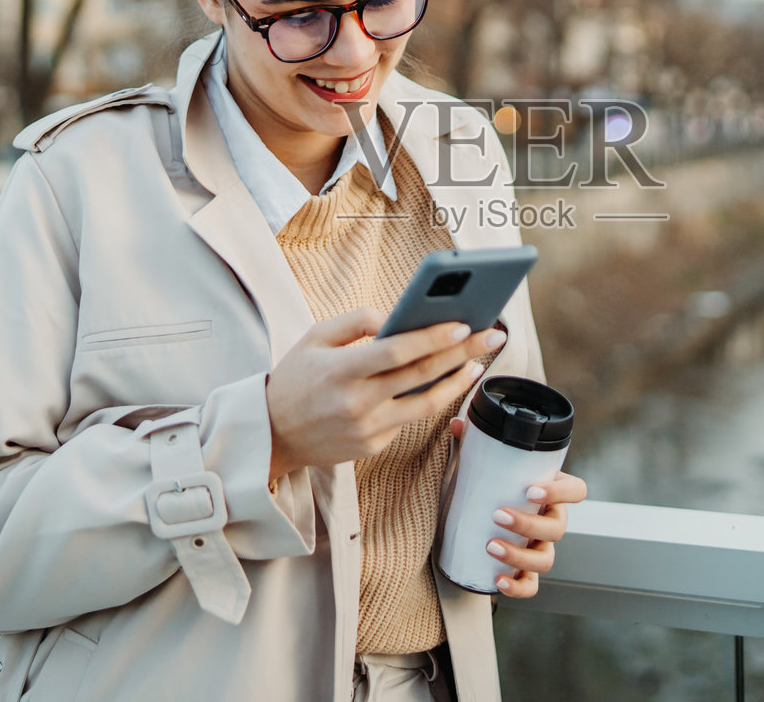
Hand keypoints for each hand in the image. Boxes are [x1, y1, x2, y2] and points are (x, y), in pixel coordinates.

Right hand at [266, 308, 502, 481]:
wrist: (270, 434)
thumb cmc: (294, 378)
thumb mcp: (315, 337)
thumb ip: (356, 321)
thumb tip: (396, 317)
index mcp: (341, 371)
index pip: (398, 352)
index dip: (434, 338)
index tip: (464, 324)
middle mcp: (357, 403)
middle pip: (422, 376)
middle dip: (463, 353)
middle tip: (492, 335)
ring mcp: (367, 430)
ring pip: (426, 405)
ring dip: (457, 382)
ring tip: (476, 363)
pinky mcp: (372, 447)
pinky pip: (407, 420)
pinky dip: (425, 399)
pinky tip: (440, 383)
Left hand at [449, 417, 588, 597]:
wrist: (482, 517)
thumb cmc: (493, 486)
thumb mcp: (486, 464)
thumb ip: (475, 443)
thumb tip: (458, 423)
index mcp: (552, 493)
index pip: (576, 491)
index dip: (560, 493)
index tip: (531, 490)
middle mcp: (552, 522)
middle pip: (557, 528)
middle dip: (528, 524)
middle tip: (498, 515)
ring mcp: (541, 549)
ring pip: (545, 559)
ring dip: (520, 555)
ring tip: (491, 545)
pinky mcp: (526, 572)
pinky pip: (531, 586)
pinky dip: (518, 587)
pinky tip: (498, 580)